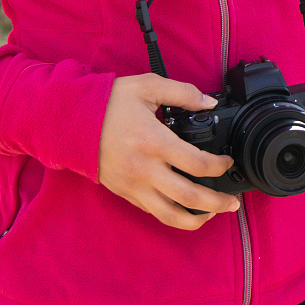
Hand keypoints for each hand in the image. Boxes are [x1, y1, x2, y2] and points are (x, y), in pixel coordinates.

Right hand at [97, 74, 238, 230]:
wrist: (72, 121)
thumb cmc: (109, 102)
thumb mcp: (148, 85)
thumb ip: (183, 92)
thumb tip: (209, 102)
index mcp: (155, 141)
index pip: (198, 164)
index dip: (220, 166)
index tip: (227, 162)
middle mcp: (146, 169)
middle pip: (190, 197)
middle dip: (218, 203)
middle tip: (233, 202)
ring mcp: (135, 186)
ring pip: (171, 215)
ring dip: (197, 219)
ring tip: (213, 214)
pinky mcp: (126, 193)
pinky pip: (153, 212)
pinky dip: (173, 216)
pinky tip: (185, 210)